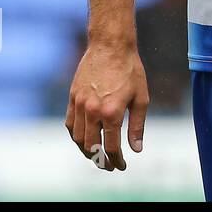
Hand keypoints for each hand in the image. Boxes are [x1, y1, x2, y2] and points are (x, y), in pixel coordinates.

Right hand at [64, 41, 148, 171]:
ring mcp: (79, 104)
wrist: (110, 46)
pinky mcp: (72, 97)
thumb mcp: (141, 98)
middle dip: (100, 160)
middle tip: (108, 165)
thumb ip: (137, 126)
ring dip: (86, 150)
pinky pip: (69, 124)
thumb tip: (136, 149)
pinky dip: (75, 135)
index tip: (121, 166)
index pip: (111, 147)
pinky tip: (84, 138)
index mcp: (112, 112)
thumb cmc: (130, 70)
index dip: (116, 160)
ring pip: (77, 138)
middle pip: (91, 146)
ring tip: (96, 155)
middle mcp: (92, 111)